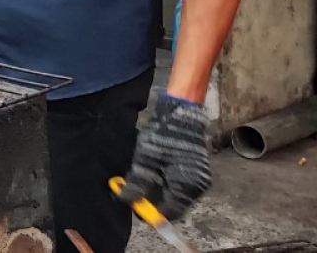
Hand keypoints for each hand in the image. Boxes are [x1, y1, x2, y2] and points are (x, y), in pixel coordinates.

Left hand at [118, 94, 210, 219]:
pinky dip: (166, 184)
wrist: (180, 114)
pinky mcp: (197, 173)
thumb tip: (126, 200)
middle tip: (135, 192)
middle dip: (154, 202)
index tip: (135, 206)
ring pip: (176, 197)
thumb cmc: (163, 135)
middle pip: (174, 206)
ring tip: (144, 179)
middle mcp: (198, 187)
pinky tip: (155, 174)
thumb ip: (137, 182)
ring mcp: (200, 180)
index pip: (171, 212)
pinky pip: (180, 187)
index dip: (151, 213)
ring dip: (159, 193)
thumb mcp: (145, 159)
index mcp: (187, 185)